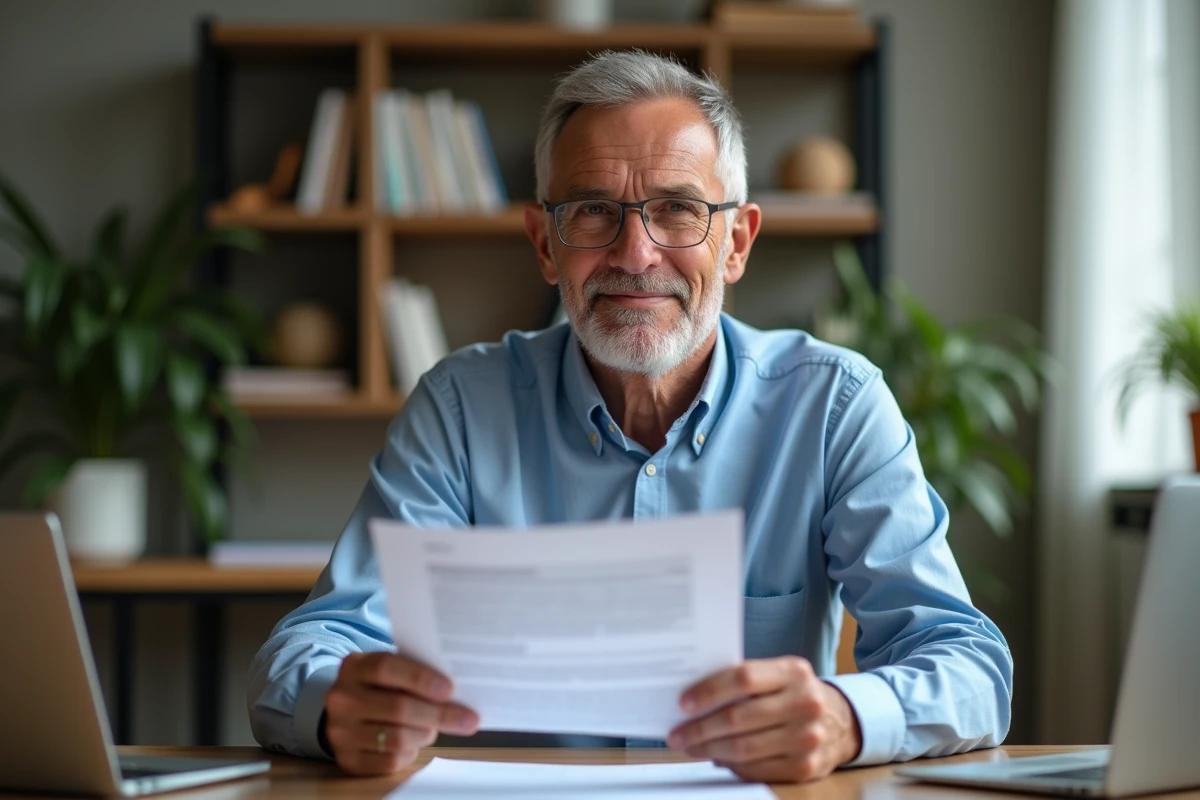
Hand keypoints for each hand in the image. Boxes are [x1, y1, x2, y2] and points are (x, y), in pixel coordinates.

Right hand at [323, 652, 478, 775]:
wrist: (345, 711)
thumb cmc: (380, 686)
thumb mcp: (390, 670)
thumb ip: (414, 673)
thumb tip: (456, 691)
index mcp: (354, 667)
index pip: (386, 668)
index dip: (420, 678)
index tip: (450, 689)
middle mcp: (342, 698)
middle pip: (397, 707)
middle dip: (438, 715)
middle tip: (469, 719)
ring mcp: (341, 731)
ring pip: (396, 738)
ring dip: (426, 734)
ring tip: (435, 728)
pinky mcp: (347, 759)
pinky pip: (389, 761)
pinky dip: (411, 753)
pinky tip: (415, 742)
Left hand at [667, 656, 861, 782]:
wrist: (843, 721)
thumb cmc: (794, 695)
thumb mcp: (780, 676)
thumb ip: (746, 681)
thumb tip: (695, 700)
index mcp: (794, 672)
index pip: (744, 678)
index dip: (710, 691)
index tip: (684, 703)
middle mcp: (805, 703)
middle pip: (739, 717)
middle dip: (701, 728)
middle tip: (677, 734)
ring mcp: (808, 738)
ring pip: (744, 748)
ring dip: (709, 750)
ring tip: (690, 747)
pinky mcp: (806, 767)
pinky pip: (756, 770)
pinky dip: (731, 766)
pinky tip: (717, 758)